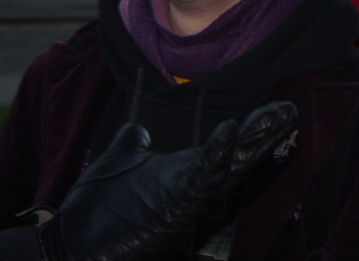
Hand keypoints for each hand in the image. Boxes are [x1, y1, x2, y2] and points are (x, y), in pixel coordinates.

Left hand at [38, 101, 297, 260]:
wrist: (69, 250)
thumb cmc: (94, 213)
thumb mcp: (118, 165)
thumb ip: (132, 145)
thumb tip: (139, 129)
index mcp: (186, 177)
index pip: (230, 152)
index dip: (255, 132)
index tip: (280, 111)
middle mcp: (194, 189)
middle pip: (239, 158)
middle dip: (265, 134)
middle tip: (290, 110)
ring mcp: (186, 199)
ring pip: (230, 167)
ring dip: (253, 141)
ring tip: (275, 117)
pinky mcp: (173, 206)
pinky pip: (201, 177)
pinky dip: (216, 154)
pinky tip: (229, 130)